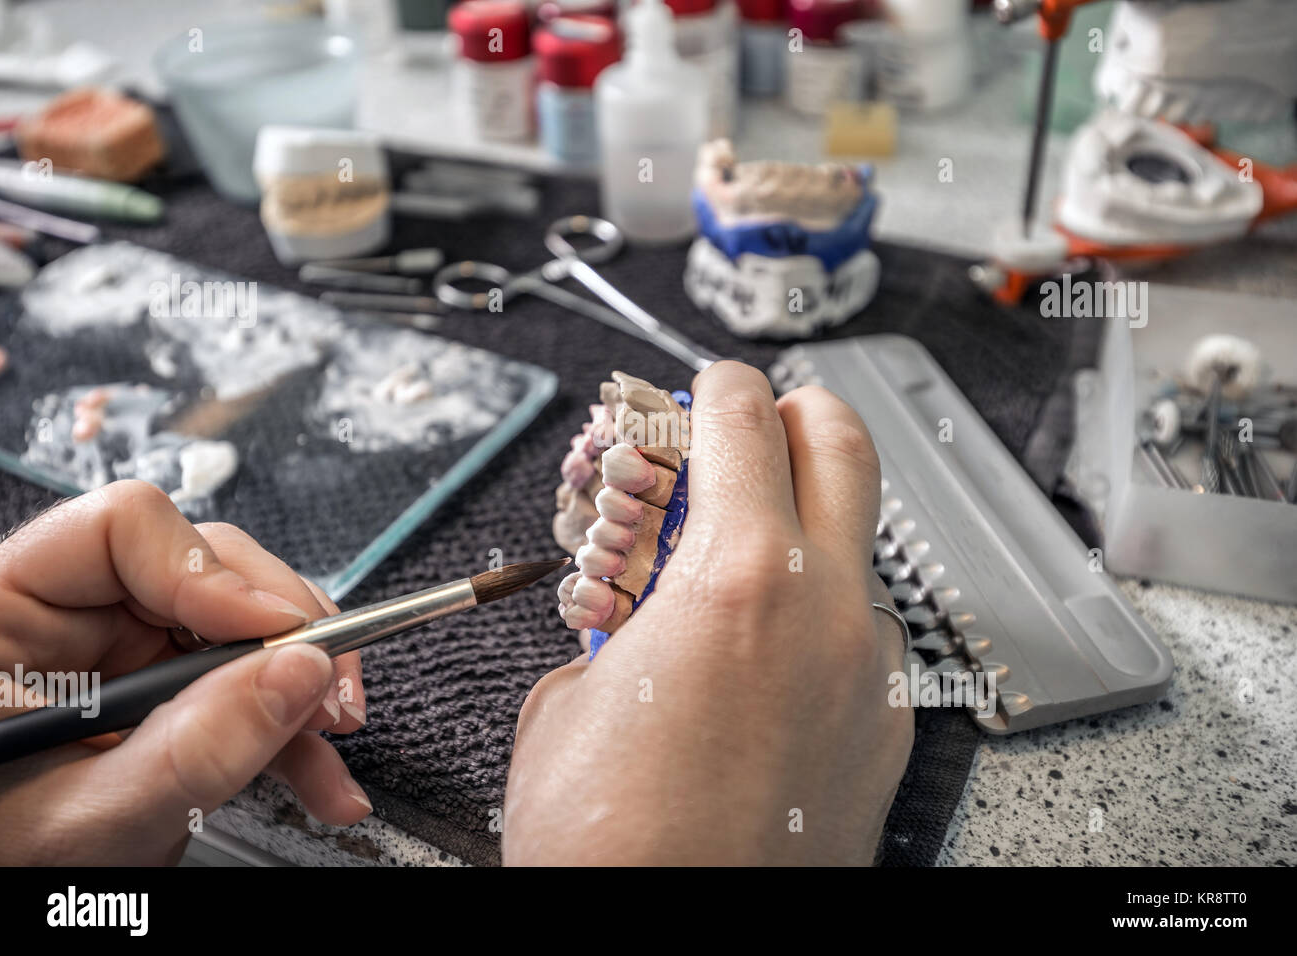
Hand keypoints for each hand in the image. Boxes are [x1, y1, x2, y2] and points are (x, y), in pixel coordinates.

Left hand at [0, 480, 370, 864]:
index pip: (123, 531)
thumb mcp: (83, 815)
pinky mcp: (165, 694)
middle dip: (284, 631)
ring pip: (243, 626)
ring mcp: (125, 653)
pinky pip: (248, 684)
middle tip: (325, 689)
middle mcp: (74, 615)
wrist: (9, 887)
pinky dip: (290, 728)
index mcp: (12, 610)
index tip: (277, 633)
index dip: (211, 572)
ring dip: (301, 685)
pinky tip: (318, 772)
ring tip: (331, 740)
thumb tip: (296, 673)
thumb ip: (188, 749)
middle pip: (207, 567)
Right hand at [504, 362, 912, 864]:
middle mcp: (827, 610)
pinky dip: (814, 622)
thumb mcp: (569, 698)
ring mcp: (870, 669)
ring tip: (735, 582)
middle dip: (794, 418)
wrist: (669, 937)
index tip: (709, 386)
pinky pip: (858, 635)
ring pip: (855, 548)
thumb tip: (638, 601)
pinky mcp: (887, 725)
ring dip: (802, 535)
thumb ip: (618, 616)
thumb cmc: (610, 842)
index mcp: (739, 578)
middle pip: (845, 444)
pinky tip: (758, 670)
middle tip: (749, 434)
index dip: (718, 384)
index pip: (745, 417)